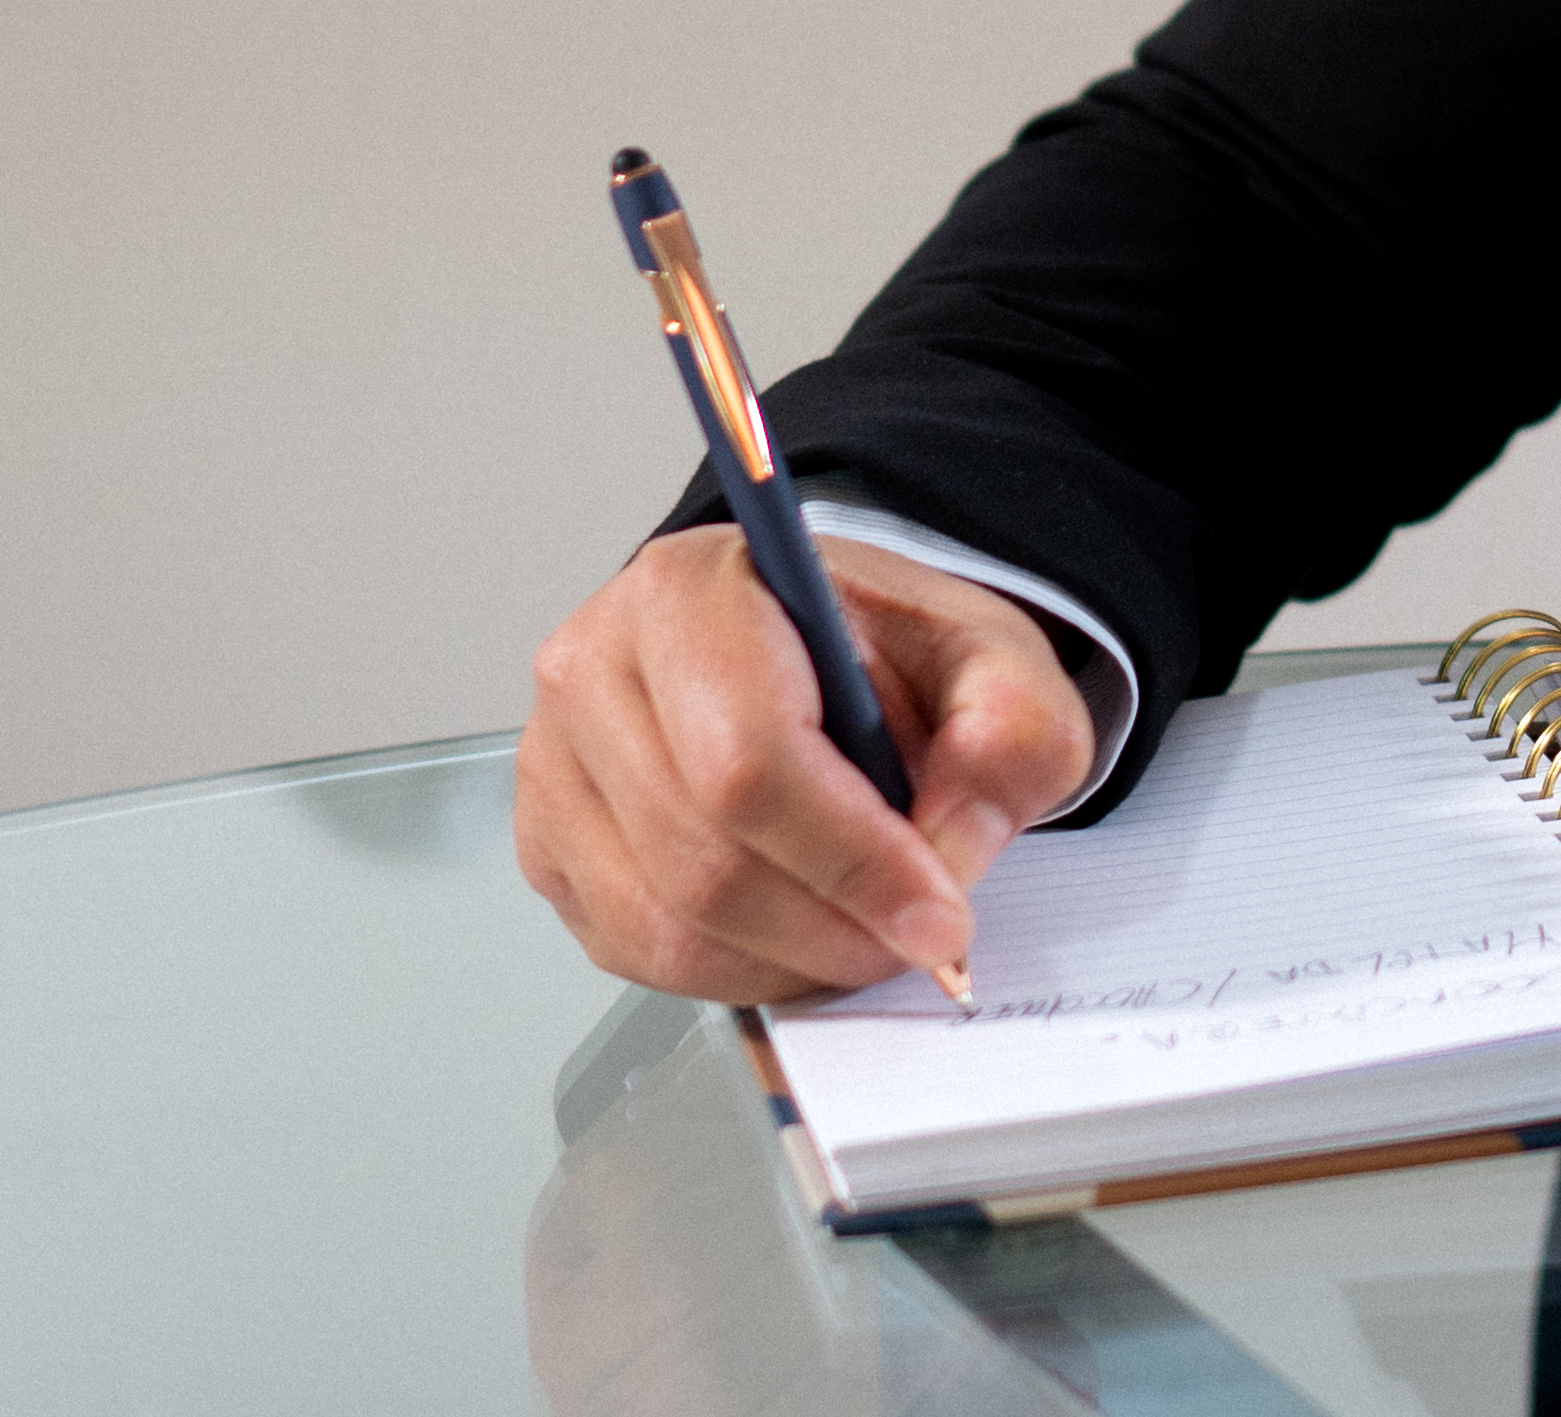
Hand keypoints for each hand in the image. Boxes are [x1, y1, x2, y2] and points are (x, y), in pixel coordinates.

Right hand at [517, 530, 1096, 1001]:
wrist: (811, 648)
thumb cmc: (882, 648)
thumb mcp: (991, 656)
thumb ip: (1013, 727)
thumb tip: (957, 835)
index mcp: (692, 591)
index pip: (750, 760)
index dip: (853, 860)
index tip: (938, 915)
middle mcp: (594, 669)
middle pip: (703, 859)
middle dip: (833, 926)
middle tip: (918, 940)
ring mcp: (553, 764)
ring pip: (665, 924)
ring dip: (789, 959)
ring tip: (867, 931)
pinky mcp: (547, 845)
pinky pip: (634, 951)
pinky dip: (732, 969)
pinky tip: (798, 930)